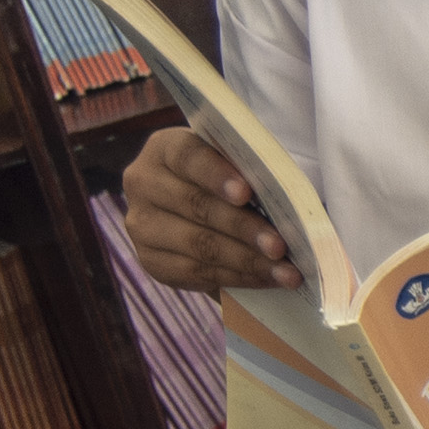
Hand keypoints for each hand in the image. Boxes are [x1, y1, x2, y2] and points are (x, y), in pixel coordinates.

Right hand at [122, 128, 298, 290]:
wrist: (198, 211)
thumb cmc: (225, 180)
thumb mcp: (231, 165)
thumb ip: (247, 173)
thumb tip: (286, 203)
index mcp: (164, 149)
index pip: (188, 157)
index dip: (217, 175)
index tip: (246, 193)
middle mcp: (143, 183)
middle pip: (196, 206)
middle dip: (243, 228)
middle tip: (280, 246)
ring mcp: (141, 225)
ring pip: (198, 245)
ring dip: (247, 261)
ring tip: (285, 271)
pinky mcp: (150, 260)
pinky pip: (196, 272)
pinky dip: (237, 277)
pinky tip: (266, 278)